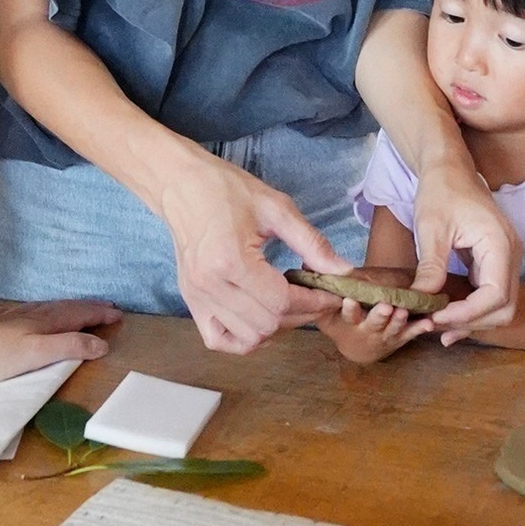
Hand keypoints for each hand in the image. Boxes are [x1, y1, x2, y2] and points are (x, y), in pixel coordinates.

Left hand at [0, 299, 120, 382]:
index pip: (80, 315)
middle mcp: (35, 315)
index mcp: (46, 323)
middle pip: (69, 308)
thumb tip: (100, 344)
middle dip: (90, 308)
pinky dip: (54, 312)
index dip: (99, 315)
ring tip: (85, 310)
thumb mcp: (36, 354)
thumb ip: (69, 347)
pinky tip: (46, 315)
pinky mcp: (3, 320)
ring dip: (73, 309)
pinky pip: (39, 312)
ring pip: (53, 309)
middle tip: (109, 308)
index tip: (117, 314)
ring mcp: (18, 316)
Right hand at [155, 149, 347, 354]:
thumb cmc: (227, 190)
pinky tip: (259, 319)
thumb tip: (343, 270)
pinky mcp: (190, 302)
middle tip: (315, 297)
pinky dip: (243, 338)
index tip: (330, 294)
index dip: (313, 303)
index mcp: (231, 261)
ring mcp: (197, 298)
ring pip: (247, 338)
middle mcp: (210, 286)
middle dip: (300, 315)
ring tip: (288, 304)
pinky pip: (219, 339)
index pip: (282, 302)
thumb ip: (312, 242)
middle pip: (267, 324)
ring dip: (275, 327)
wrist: (181, 185)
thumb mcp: (276, 208)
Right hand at [316, 297, 433, 364]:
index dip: (349, 308)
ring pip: (393, 329)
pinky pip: (412, 334)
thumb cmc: (340, 323)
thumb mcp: (326, 310)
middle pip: (373, 323)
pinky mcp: (400, 338)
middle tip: (384, 307)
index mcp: (349, 322)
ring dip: (399, 321)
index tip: (349, 300)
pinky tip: (429, 324)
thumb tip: (305, 263)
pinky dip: (420, 329)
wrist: (358, 348)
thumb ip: (318, 289)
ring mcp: (385, 335)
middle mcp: (367, 331)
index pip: (347, 314)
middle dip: (379, 316)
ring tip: (404, 312)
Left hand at [411, 160, 520, 344]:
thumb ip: (431, 265)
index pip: (496, 295)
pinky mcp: (496, 263)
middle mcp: (512, 254)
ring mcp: (507, 260)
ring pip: (501, 306)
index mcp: (500, 243)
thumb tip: (422, 300)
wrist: (449, 170)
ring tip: (438, 326)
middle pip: (505, 307)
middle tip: (434, 325)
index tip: (437, 316)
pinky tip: (447, 317)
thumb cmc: (441, 191)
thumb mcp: (431, 227)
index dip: (468, 313)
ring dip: (472, 321)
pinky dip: (472, 311)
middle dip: (472, 322)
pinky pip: (491, 296)